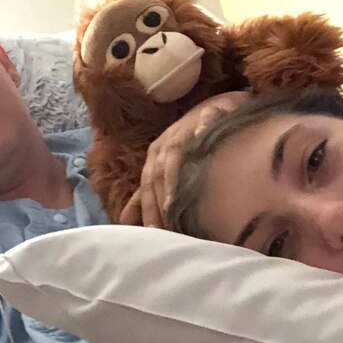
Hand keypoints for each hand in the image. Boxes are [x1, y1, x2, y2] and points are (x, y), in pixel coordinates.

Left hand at [120, 91, 249, 227]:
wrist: (217, 108)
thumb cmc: (190, 143)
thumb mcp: (166, 168)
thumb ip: (147, 195)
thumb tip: (125, 221)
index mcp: (156, 156)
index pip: (147, 186)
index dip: (149, 209)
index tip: (154, 233)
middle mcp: (167, 142)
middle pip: (160, 173)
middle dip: (162, 200)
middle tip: (170, 227)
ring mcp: (187, 128)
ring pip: (176, 151)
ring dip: (174, 174)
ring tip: (175, 200)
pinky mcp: (211, 113)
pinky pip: (207, 119)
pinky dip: (203, 126)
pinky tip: (202, 135)